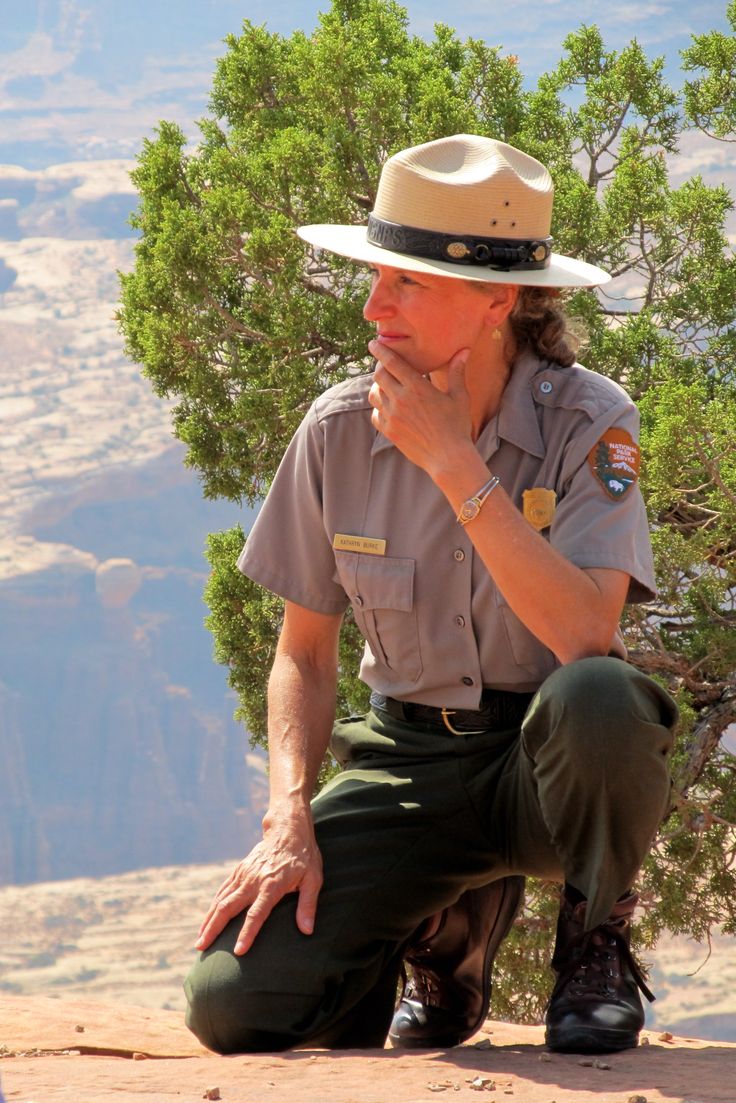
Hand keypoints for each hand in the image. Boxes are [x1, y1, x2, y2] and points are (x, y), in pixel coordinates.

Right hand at [195, 809, 322, 954]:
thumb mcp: (313, 878)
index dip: (247, 933)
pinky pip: (222, 891)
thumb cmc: (304, 857)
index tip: (238, 951)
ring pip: (220, 900)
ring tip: (199, 942)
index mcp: (271, 885)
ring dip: (208, 921)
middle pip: (228, 907)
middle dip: (214, 929)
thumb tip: (307, 931)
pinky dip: (212, 907)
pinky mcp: (239, 871)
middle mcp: (253, 880)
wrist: (287, 830)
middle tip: (201, 948)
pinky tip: (207, 921)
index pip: (256, 913)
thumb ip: (308, 905)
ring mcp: (243, 874)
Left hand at [367, 339, 471, 474]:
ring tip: (387, 386)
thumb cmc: (457, 426)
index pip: (391, 362)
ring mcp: (392, 417)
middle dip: (380, 367)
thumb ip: (457, 372)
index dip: (380, 350)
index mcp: (416, 387)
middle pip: (378, 375)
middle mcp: (400, 400)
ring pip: (374, 394)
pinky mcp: (389, 431)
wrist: (448, 458)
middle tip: (385, 366)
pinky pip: (376, 415)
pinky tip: (389, 408)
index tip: (373, 343)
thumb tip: (464, 350)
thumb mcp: (459, 397)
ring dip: (378, 387)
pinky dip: (380, 408)